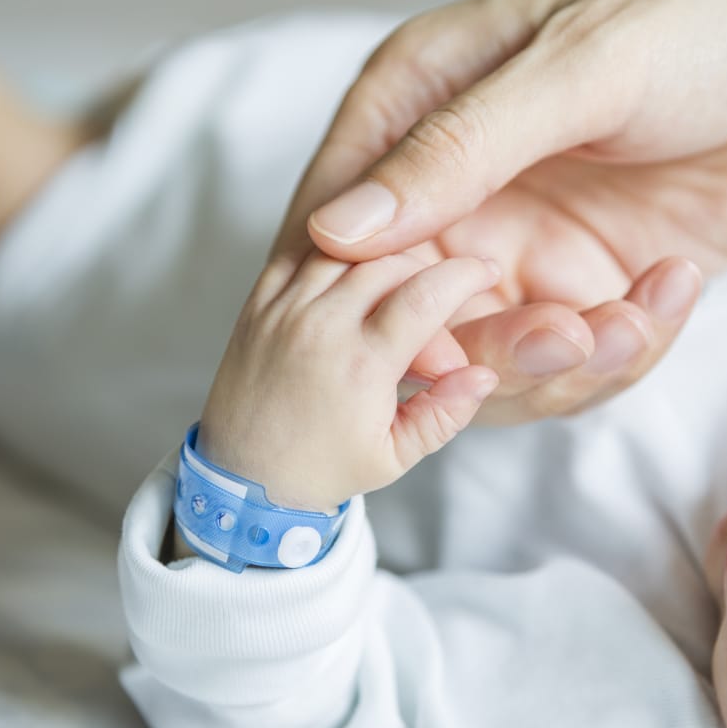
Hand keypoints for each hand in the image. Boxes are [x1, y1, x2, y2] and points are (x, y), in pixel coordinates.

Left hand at [198, 252, 501, 511]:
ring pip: (345, 248)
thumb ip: (446, 413)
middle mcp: (318, 328)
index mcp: (359, 366)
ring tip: (401, 283)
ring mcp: (283, 311)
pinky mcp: (257, 306)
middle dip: (427, 269)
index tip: (484, 272)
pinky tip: (354, 272)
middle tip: (441, 296)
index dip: (465, 275)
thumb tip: (484, 375)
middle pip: (389, 262)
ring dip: (382, 257)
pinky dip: (335, 253)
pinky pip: (300, 253)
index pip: (425, 294)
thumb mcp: (395, 456)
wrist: (241, 479)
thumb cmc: (321, 469)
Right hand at [272, 0, 726, 423]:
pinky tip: (677, 285)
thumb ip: (460, 151)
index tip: (405, 349)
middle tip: (562, 339)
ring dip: (566, 360)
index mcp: (427, 98)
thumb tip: (339, 230)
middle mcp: (470, 178)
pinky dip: (627, 347)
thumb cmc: (721, 14)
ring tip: (634, 317)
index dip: (356, 300)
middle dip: (482, 350)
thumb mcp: (584, 69)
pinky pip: (585, 353)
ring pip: (499, 352)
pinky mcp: (608, 275)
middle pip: (415, 310)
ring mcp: (539, 232)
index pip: (339, 220)